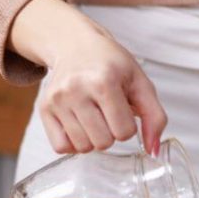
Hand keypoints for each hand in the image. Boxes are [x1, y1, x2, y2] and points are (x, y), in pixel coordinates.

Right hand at [8, 0, 166, 153]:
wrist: (77, 46)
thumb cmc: (113, 66)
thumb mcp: (141, 84)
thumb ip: (155, 118)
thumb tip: (154, 152)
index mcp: (104, 81)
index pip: (124, 132)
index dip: (128, 126)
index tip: (123, 110)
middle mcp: (76, 89)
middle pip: (103, 142)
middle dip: (111, 133)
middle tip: (108, 113)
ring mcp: (57, 99)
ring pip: (82, 147)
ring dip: (93, 139)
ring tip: (95, 117)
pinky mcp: (44, 108)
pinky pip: (61, 147)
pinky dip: (74, 143)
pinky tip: (80, 125)